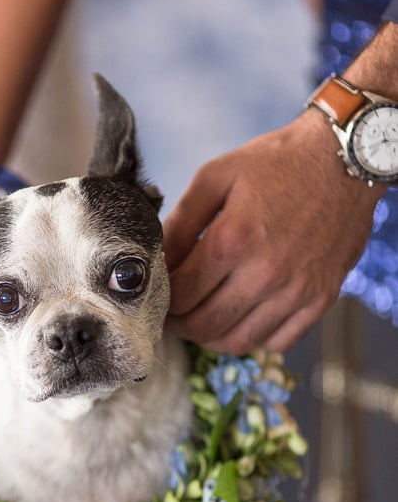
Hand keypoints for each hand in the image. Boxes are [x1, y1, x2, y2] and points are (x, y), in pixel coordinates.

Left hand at [163, 109, 382, 353]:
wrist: (345, 160)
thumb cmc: (277, 163)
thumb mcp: (216, 176)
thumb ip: (180, 220)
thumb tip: (155, 259)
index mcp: (232, 241)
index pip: (180, 295)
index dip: (161, 300)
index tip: (159, 294)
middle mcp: (265, 273)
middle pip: (203, 326)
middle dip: (180, 324)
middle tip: (174, 313)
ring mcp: (296, 291)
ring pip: (237, 341)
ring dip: (211, 337)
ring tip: (203, 318)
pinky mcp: (321, 299)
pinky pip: (277, 341)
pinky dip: (253, 338)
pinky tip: (243, 317)